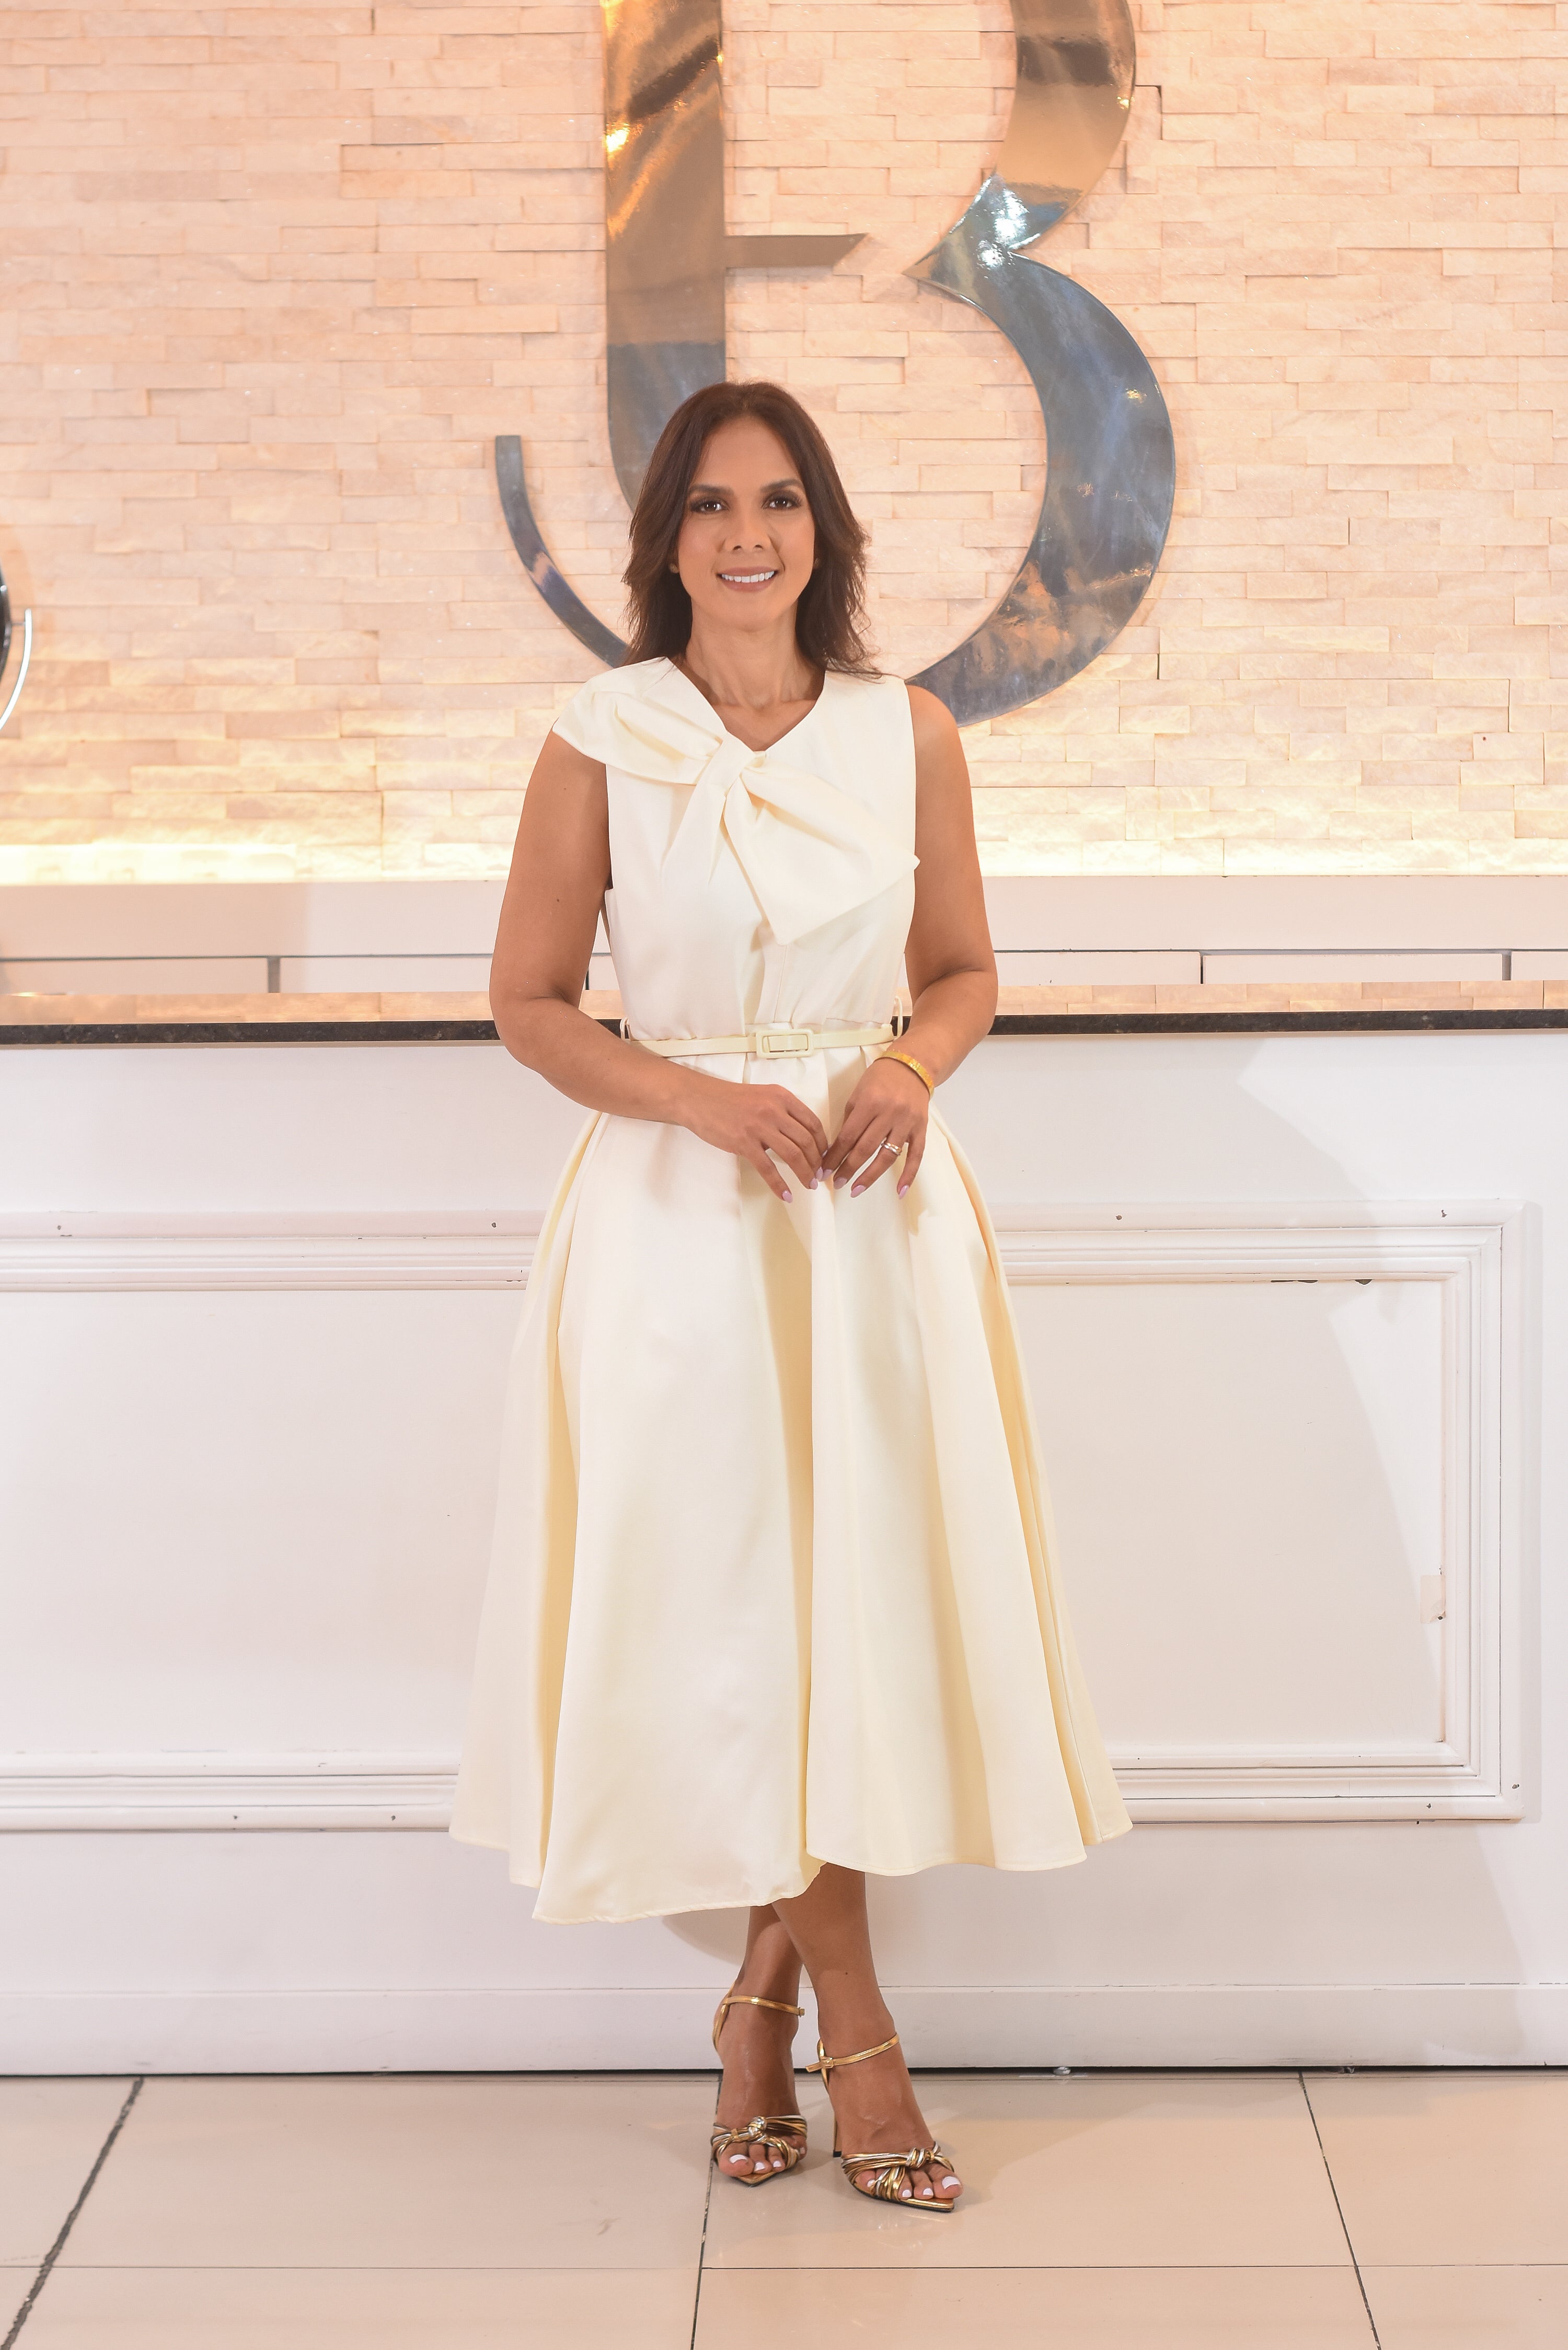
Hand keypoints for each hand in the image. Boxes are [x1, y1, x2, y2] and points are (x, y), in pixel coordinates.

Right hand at [680, 1074, 828, 1203]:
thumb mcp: (763, 1097)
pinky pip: (767, 1168)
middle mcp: (774, 1110)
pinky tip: (786, 1195)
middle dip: (817, 1162)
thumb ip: (782, 1112)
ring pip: (792, 1154)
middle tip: (819, 1175)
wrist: (699, 1099)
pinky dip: (779, 1185)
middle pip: (806, 1140)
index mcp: (781, 1097)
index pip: (813, 1123)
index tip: (825, 1156)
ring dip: (805, 1173)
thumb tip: (799, 1137)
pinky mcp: (743, 1142)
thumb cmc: (730, 1100)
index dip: (823, 1143)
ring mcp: (759, 1126)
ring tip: (809, 1185)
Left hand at [821, 1057, 929, 1197]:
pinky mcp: (920, 1129)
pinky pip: (916, 1156)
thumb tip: (838, 1149)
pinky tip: (899, 1192)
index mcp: (870, 1103)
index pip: (848, 1136)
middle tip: (836, 1183)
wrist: (912, 1066)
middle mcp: (889, 1114)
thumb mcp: (858, 1093)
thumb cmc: (880, 1078)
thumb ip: (850, 1120)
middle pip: (866, 1148)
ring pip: (888, 1156)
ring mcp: (907, 1123)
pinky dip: (909, 1176)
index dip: (834, 1156)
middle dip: (848, 1169)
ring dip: (871, 1176)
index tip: (824, 1171)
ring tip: (856, 1190)